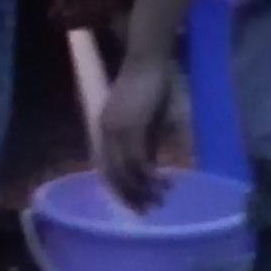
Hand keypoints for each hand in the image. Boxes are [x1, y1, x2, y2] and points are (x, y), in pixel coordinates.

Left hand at [97, 52, 175, 211]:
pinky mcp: (132, 127)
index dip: (120, 190)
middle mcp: (107, 133)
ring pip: (126, 172)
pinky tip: (164, 181)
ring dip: (144, 189)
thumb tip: (152, 165)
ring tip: (162, 198)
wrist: (149, 59)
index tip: (136, 204)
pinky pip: (138, 160)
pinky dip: (150, 175)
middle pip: (114, 175)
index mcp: (106, 130)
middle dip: (131, 196)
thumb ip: (148, 142)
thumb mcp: (149, 120)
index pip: (107, 169)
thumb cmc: (152, 84)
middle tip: (148, 211)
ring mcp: (117, 131)